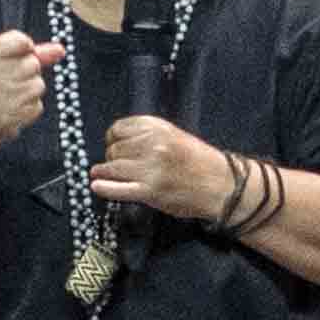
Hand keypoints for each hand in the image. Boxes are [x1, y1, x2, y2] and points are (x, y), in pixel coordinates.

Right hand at [0, 32, 60, 159]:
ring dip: (27, 92)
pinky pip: (37, 106)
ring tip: (5, 98)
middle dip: (24, 73)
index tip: (13, 60)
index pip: (22, 41)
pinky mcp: (13, 118)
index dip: (23, 50)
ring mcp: (4, 98)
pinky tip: (8, 112)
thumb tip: (61, 50)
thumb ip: (23, 54)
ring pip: (38, 85)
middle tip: (4, 83)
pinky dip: (27, 109)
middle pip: (33, 63)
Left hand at [87, 118, 248, 230]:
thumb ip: (149, 135)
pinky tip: (97, 186)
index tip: (113, 144)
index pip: (119, 128)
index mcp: (159, 128)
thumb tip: (119, 142)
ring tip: (98, 174)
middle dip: (111, 157)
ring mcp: (151, 169)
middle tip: (113, 164)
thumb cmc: (199, 162)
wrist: (222, 185)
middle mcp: (153, 145)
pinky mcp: (150, 191)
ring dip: (103, 171)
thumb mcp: (175, 136)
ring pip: (113, 167)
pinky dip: (104, 187)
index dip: (113, 138)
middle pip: (114, 148)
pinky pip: (118, 188)